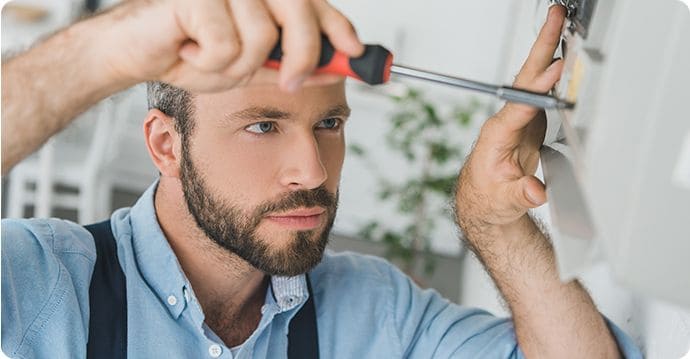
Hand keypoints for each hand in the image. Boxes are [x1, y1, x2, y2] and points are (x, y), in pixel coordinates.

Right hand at [98, 0, 362, 92]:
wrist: (135, 50)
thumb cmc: (191, 50)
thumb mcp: (251, 61)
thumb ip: (288, 59)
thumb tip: (332, 66)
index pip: (313, 2)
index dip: (337, 27)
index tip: (356, 51)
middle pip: (299, 14)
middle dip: (302, 57)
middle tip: (289, 84)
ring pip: (262, 38)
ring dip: (237, 65)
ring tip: (209, 56)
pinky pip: (227, 46)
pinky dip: (209, 63)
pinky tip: (189, 50)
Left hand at [455, 5, 565, 229]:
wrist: (486, 201)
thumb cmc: (489, 198)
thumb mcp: (504, 203)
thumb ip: (520, 196)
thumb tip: (534, 191)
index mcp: (497, 136)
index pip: (520, 107)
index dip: (538, 89)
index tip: (556, 69)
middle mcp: (507, 120)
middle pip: (525, 80)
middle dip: (540, 48)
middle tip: (554, 16)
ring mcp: (518, 118)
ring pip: (533, 80)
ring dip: (548, 50)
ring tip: (559, 20)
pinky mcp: (528, 120)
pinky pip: (541, 89)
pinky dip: (554, 68)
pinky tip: (564, 51)